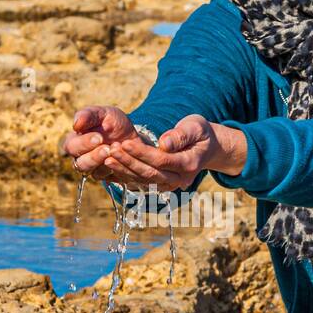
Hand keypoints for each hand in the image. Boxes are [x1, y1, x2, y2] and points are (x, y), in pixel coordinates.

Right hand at [61, 105, 137, 180]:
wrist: (131, 137)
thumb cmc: (114, 123)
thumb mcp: (104, 114)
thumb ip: (89, 115)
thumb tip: (76, 124)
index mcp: (75, 141)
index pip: (71, 146)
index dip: (84, 143)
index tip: (99, 137)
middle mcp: (80, 157)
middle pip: (78, 163)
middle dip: (93, 156)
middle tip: (106, 148)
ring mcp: (91, 168)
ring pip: (88, 172)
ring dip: (100, 163)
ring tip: (112, 152)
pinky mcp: (102, 175)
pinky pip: (102, 177)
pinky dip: (111, 168)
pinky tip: (120, 160)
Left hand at [92, 113, 245, 191]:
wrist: (206, 148)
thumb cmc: (199, 132)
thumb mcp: (196, 126)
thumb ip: (181, 135)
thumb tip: (164, 143)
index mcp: (189, 164)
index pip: (161, 161)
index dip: (141, 153)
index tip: (124, 142)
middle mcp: (180, 180)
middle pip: (150, 174)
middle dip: (128, 162)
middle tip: (110, 150)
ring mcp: (170, 185)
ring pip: (143, 181)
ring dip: (123, 170)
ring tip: (106, 156)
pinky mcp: (161, 186)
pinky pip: (141, 183)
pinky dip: (125, 175)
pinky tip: (111, 166)